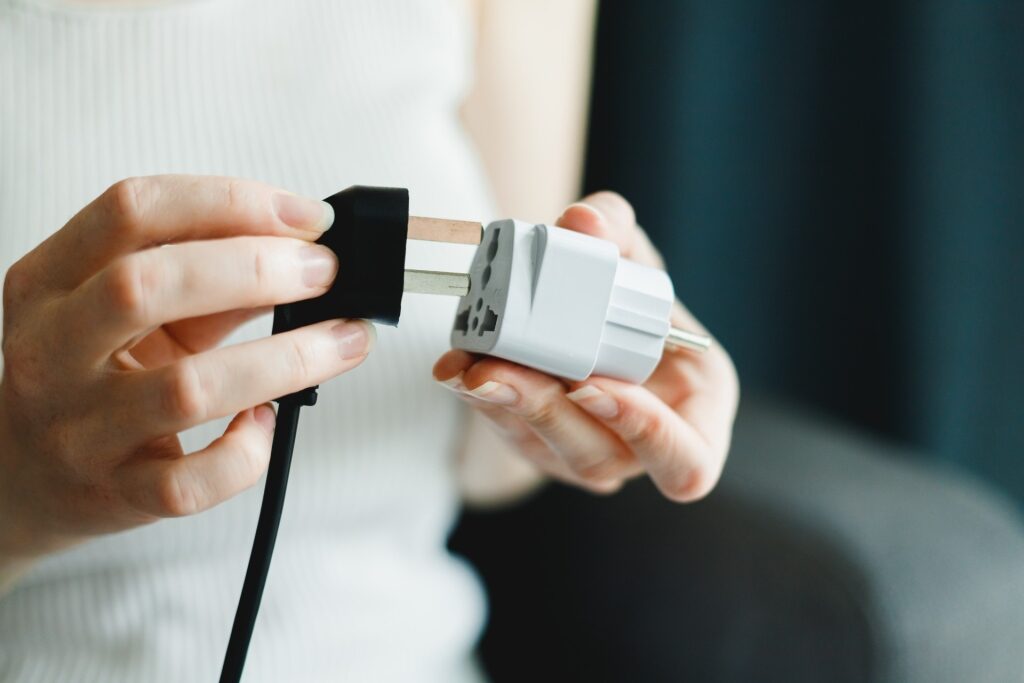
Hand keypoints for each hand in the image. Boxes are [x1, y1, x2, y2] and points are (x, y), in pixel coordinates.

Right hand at [0, 175, 373, 565]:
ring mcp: (80, 430)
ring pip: (188, 389)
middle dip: (255, 269)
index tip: (306, 218)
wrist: (24, 478)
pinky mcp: (117, 494)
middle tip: (323, 272)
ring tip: (342, 340)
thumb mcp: (131, 312)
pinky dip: (247, 452)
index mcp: (49, 283)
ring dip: (287, 359)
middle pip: (146, 286)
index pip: (132, 211)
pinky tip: (265, 422)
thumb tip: (305, 252)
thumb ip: (207, 279)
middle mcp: (51, 351)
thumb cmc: (91, 377)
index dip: (231, 202)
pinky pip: (192, 483)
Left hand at [434, 192, 738, 501]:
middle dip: (545, 411)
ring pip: (545, 448)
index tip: (595, 383)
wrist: (597, 328)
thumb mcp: (636, 260)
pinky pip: (507, 432)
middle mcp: (639, 449)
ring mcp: (584, 455)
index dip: (649, 435)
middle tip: (504, 370)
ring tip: (473, 361)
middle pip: (598, 457)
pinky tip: (458, 362)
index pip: (687, 462)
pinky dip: (478, 394)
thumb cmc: (636, 305)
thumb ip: (619, 236)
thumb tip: (585, 221)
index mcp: (694, 414)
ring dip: (504, 403)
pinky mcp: (537, 447)